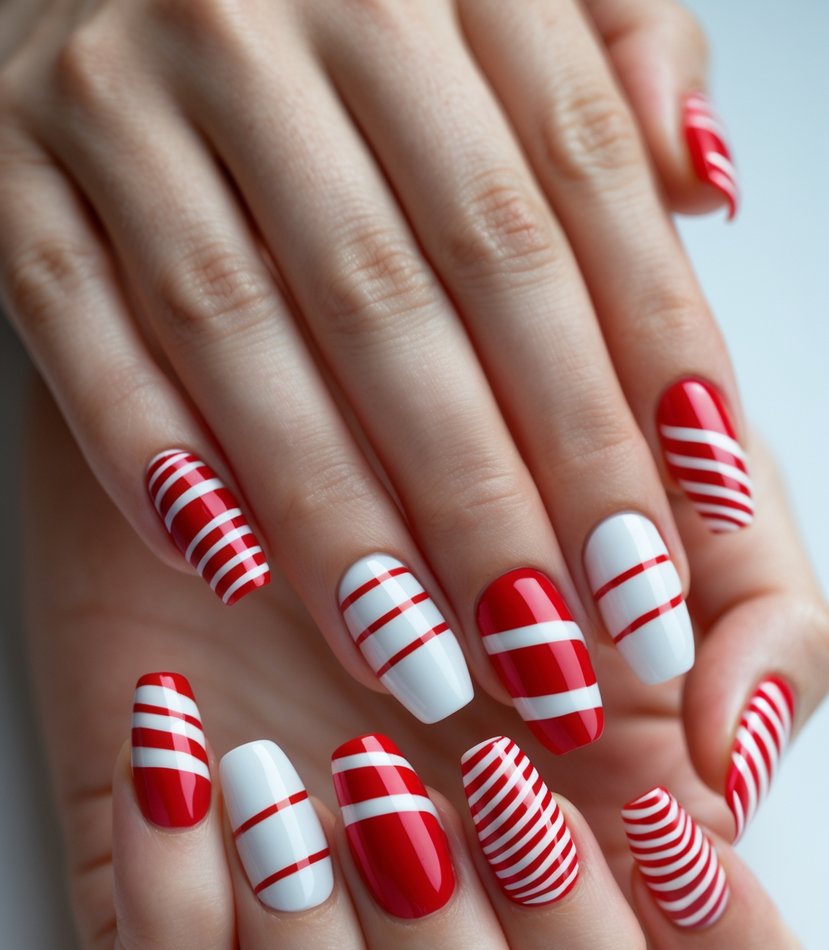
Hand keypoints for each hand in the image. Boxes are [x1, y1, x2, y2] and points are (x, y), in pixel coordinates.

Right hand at [4, 0, 748, 737]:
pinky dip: (148, 450)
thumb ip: (610, 67)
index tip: (667, 543)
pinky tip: (228, 570)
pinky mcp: (9, 160)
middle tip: (557, 648)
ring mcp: (126, 87)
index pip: (570, 189)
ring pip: (248, 330)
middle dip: (498, 493)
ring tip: (422, 659)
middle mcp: (276, 14)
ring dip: (341, 515)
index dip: (634, 378)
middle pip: (422, 287)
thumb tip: (703, 183)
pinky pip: (73, 320)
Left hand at [24, 385, 824, 949]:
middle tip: (483, 783)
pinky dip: (187, 923)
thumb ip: (755, 626)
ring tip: (327, 792)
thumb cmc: (462, 478)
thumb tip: (732, 763)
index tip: (645, 801)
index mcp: (598, 887)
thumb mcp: (648, 508)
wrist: (262, 420)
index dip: (709, 948)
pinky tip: (200, 770)